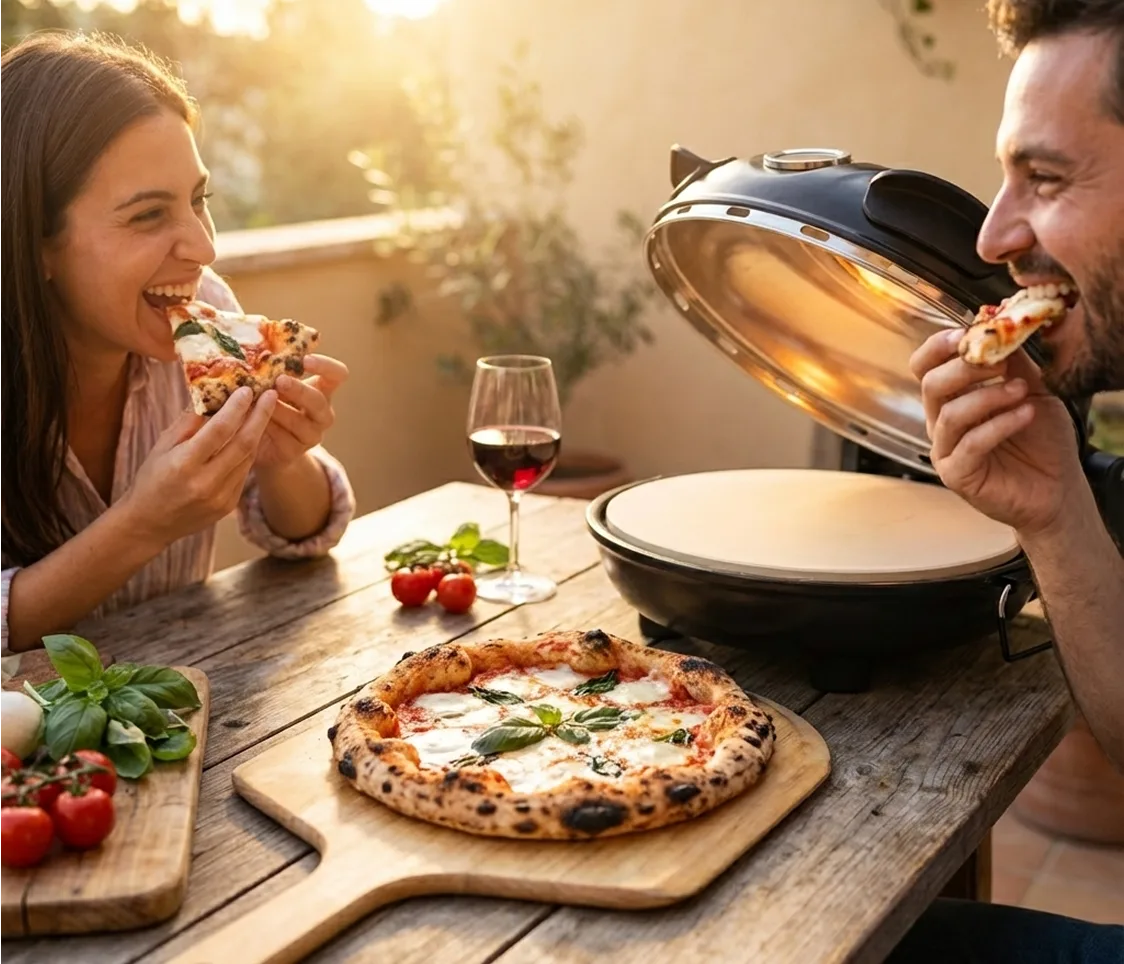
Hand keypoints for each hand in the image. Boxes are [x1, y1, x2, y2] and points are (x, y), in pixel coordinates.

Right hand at [119, 387, 276, 548]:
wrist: (150, 524)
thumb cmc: (152, 478)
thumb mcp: (162, 446)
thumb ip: (188, 422)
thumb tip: (211, 394)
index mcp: (184, 465)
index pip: (218, 430)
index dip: (236, 408)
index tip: (247, 389)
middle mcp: (205, 483)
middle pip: (242, 444)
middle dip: (260, 416)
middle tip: (270, 394)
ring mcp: (220, 497)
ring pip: (248, 458)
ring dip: (257, 432)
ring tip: (263, 410)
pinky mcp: (229, 506)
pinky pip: (244, 472)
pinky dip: (248, 452)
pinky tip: (250, 435)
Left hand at [253, 355, 347, 468]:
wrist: (262, 444)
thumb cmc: (268, 404)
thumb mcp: (273, 385)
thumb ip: (272, 371)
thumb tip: (254, 348)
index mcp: (321, 390)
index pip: (337, 375)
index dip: (326, 366)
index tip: (306, 359)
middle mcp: (322, 413)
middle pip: (318, 401)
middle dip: (298, 390)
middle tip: (279, 381)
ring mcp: (312, 434)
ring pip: (300, 422)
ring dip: (278, 410)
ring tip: (256, 400)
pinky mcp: (295, 451)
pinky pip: (282, 438)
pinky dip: (266, 426)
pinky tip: (251, 419)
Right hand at [911, 329, 1082, 536]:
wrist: (1057, 487)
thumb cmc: (1040, 440)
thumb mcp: (1031, 389)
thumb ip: (1014, 362)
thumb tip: (1001, 323)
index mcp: (952, 398)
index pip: (924, 367)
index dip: (937, 347)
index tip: (964, 333)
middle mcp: (941, 422)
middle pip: (930, 386)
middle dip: (964, 368)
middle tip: (999, 363)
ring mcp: (945, 450)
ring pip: (949, 414)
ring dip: (988, 397)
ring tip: (1021, 391)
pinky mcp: (957, 475)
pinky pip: (970, 444)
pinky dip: (999, 425)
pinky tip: (1025, 415)